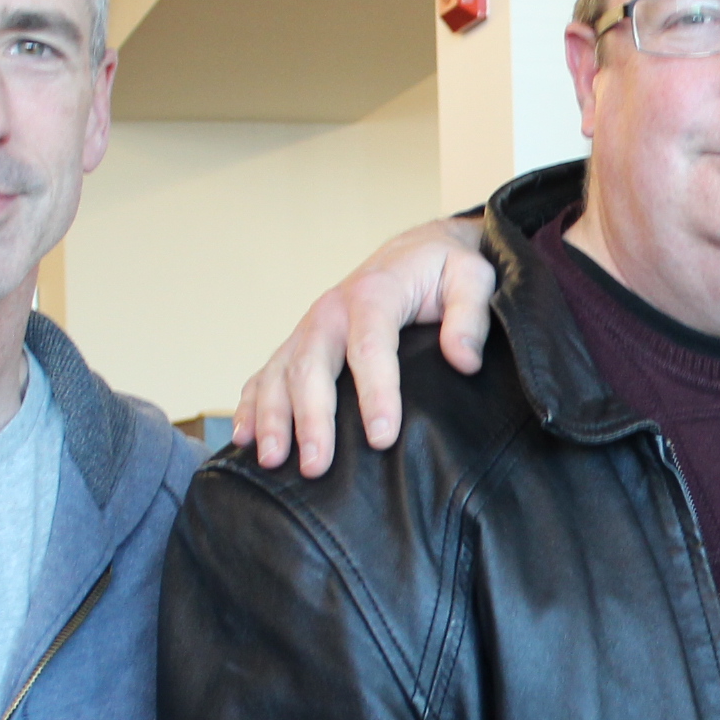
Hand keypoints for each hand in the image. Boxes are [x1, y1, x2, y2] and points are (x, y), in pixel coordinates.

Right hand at [234, 217, 498, 474]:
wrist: (417, 252)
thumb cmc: (445, 271)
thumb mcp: (472, 278)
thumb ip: (470, 315)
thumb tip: (464, 360)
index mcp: (375, 294)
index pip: (370, 347)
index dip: (376, 394)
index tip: (382, 437)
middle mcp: (333, 310)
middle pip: (312, 366)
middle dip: (312, 419)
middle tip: (316, 466)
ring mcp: (310, 328)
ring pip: (281, 373)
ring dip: (272, 418)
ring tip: (272, 460)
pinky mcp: (300, 344)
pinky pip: (267, 374)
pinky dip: (252, 405)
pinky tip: (246, 439)